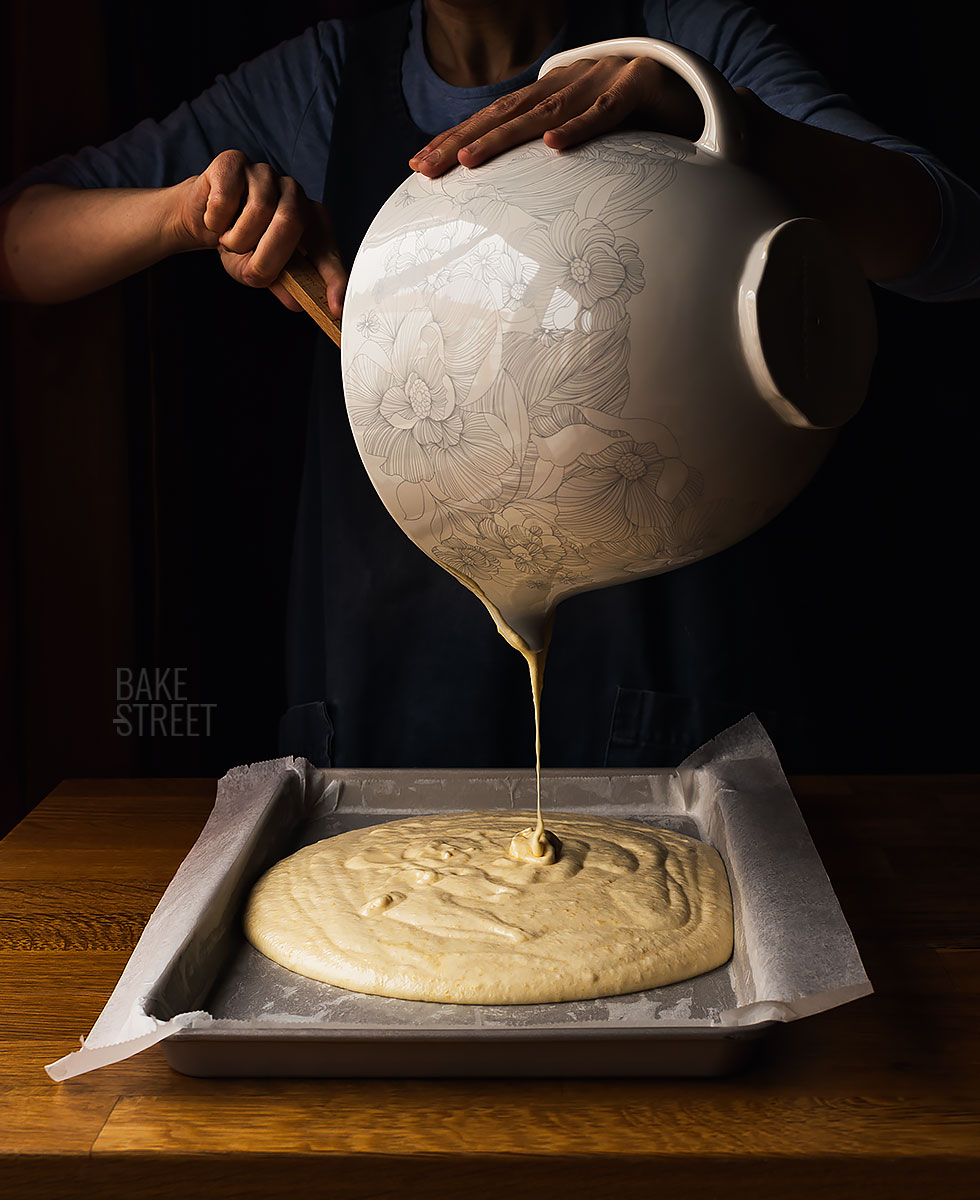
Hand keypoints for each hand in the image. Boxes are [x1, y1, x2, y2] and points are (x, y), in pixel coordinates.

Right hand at [168, 150, 345, 315]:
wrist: (204, 218)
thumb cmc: (240, 242)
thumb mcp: (261, 271)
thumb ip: (282, 286)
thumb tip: (298, 302)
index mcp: (310, 222)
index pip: (328, 251)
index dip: (335, 279)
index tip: (335, 307)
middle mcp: (294, 193)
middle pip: (291, 221)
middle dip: (267, 257)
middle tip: (250, 271)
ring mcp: (265, 174)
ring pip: (259, 209)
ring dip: (237, 239)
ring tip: (230, 242)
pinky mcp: (234, 163)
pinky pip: (227, 198)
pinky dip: (216, 221)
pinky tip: (216, 221)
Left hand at [409, 56, 703, 178]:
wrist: (690, 84)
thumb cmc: (631, 119)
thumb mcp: (583, 136)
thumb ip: (550, 158)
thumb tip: (515, 198)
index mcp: (550, 95)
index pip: (493, 117)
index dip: (455, 138)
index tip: (418, 164)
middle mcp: (566, 85)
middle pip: (504, 114)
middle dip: (461, 141)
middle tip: (426, 168)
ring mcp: (600, 82)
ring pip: (544, 113)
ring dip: (504, 137)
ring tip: (468, 161)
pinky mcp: (637, 89)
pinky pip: (605, 113)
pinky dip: (580, 129)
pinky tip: (553, 145)